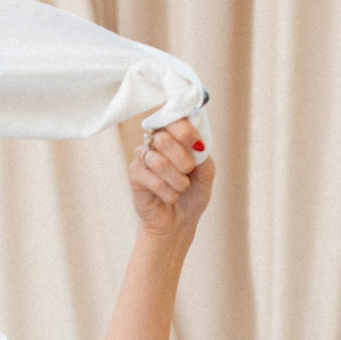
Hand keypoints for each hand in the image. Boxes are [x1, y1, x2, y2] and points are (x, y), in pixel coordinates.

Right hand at [128, 119, 212, 239]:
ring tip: (181, 188)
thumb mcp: (206, 173)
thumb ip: (203, 154)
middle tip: (188, 173)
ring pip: (159, 162)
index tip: (197, 144)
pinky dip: (168, 193)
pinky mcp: (134, 173)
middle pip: (164, 138)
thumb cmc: (192, 193)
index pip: (174, 119)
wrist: (179, 220)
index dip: (184, 130)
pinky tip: (170, 197)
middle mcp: (156, 141)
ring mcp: (143, 156)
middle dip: (183, 161)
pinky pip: (153, 180)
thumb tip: (197, 143)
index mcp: (174, 135)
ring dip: (178, 181)